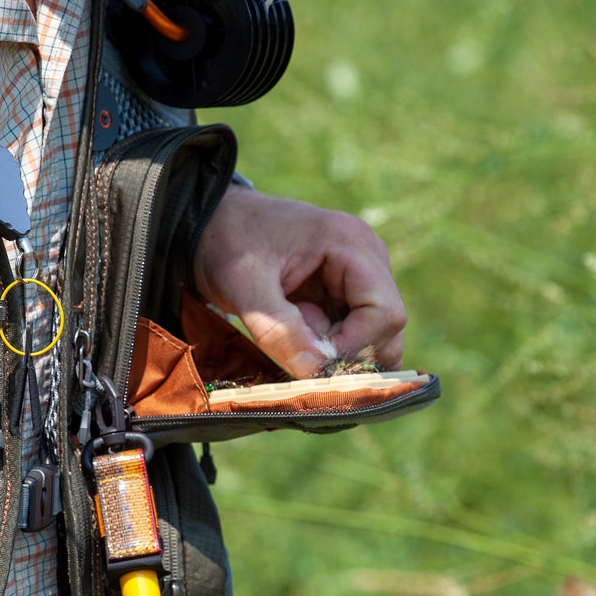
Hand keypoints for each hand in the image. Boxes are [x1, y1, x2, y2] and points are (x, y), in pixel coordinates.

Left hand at [192, 187, 405, 376]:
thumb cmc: (226, 241)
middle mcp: (366, 257)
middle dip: (347, 351)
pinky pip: (351, 332)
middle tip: (300, 350)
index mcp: (351, 243)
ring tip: (293, 332)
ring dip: (335, 349)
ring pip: (372, 335)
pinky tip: (294, 328)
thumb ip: (278, 329)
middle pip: (386, 327)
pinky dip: (326, 344)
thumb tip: (315, 373)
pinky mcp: (343, 291)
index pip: (385, 312)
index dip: (355, 347)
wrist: (208, 222)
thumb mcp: (243, 285)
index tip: (313, 362)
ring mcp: (358, 275)